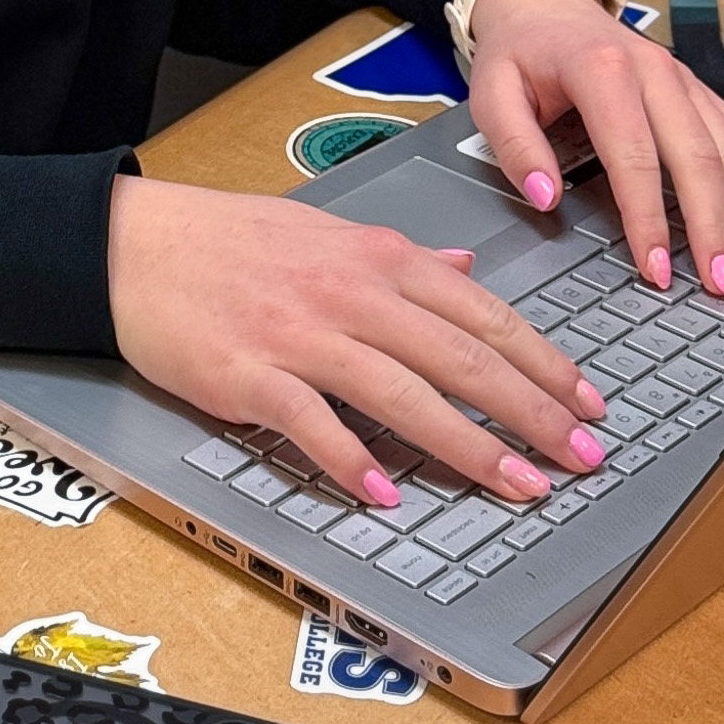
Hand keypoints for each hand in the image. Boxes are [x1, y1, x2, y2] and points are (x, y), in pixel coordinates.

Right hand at [106, 175, 606, 508]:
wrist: (135, 245)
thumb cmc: (231, 241)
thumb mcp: (328, 230)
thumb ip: (402, 257)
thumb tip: (465, 267)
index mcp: (376, 255)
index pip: (482, 312)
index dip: (542, 362)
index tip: (588, 402)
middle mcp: (351, 292)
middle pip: (460, 355)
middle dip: (531, 411)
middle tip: (581, 455)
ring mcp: (301, 333)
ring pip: (403, 393)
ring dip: (468, 444)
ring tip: (517, 485)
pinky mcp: (250, 375)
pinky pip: (313, 423)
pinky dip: (353, 460)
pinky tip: (387, 494)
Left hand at [465, 0, 723, 295]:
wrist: (545, 3)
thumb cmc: (520, 52)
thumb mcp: (491, 93)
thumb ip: (515, 146)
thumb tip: (546, 197)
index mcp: (601, 70)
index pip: (634, 156)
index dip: (648, 219)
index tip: (655, 270)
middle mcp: (652, 70)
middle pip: (696, 156)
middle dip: (712, 225)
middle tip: (720, 283)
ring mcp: (680, 76)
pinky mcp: (695, 86)